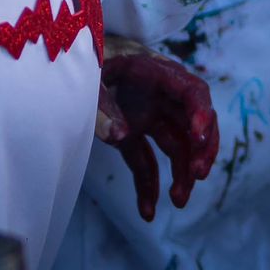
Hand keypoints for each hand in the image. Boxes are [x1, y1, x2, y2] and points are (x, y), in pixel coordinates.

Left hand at [96, 37, 219, 222]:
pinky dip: (148, 187)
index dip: (201, 114)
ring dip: (181, 174)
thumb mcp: (89, 79)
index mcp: (155, 73)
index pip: (192, 91)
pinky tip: (147, 212)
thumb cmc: (83, 61)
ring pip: (176, 146)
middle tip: (198, 174)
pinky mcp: (134, 134)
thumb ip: (103, 106)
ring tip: (179, 202)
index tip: (198, 138)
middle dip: (201, 150)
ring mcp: (148, 116)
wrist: (68, 57)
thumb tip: (122, 136)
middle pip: (193, 123)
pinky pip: (147, 162)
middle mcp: (160, 97)